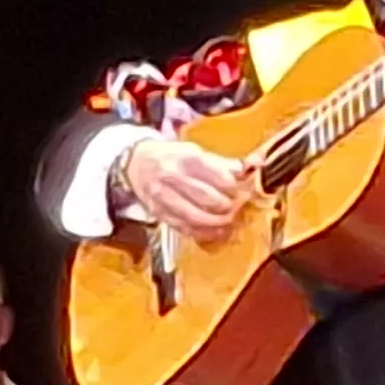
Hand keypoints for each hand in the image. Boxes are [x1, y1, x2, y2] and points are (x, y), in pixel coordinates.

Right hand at [121, 136, 249, 242]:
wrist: (136, 163)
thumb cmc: (170, 156)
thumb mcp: (193, 151)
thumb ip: (221, 163)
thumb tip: (248, 169)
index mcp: (186, 158)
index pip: (218, 176)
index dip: (234, 186)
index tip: (243, 190)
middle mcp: (172, 177)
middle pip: (208, 198)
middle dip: (227, 206)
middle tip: (237, 208)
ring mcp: (163, 197)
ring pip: (196, 217)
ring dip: (217, 223)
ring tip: (229, 221)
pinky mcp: (159, 213)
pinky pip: (184, 228)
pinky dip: (202, 233)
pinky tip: (215, 231)